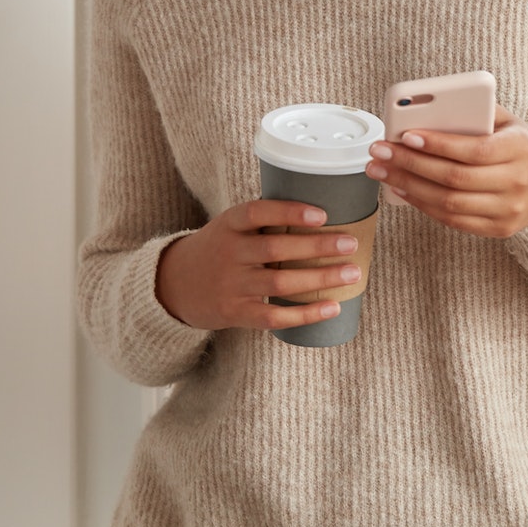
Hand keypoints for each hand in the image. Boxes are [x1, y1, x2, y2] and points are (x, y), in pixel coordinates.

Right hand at [155, 199, 361, 331]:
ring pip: (280, 282)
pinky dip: (305, 313)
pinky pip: (274, 315)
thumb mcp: (230, 227)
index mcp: (229, 224)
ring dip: (320, 279)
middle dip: (317, 247)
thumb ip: (265, 220)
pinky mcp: (236, 312)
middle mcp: (229, 253)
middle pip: (276, 249)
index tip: (322, 214)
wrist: (174, 285)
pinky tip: (332, 307)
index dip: (289, 212)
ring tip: (352, 273)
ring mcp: (232, 285)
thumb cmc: (219, 249)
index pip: (257, 212)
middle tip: (351, 243)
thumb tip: (324, 211)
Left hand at [366, 107, 527, 238]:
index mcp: (520, 149)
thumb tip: (425, 112)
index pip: (474, 150)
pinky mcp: (498, 229)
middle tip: (380, 152)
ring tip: (382, 171)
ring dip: (409, 186)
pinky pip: (452, 220)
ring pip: (449, 203)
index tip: (406, 135)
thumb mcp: (508, 122)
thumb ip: (475, 114)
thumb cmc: (519, 146)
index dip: (438, 145)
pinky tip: (402, 190)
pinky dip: (423, 205)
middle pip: (454, 178)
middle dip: (410, 164)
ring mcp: (508, 210)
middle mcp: (516, 182)